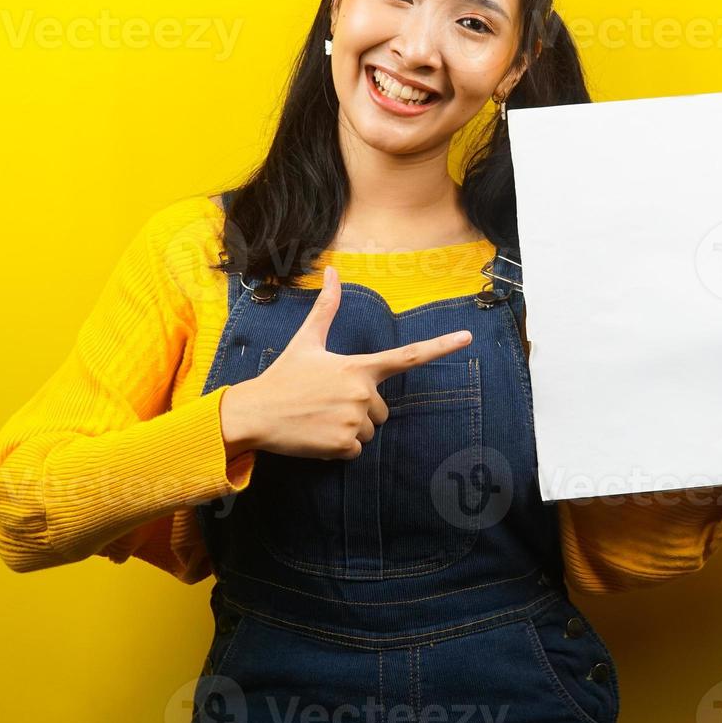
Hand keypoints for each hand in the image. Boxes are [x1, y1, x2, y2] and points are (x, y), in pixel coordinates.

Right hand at [220, 265, 472, 458]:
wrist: (254, 413)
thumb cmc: (283, 376)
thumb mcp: (306, 341)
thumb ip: (326, 308)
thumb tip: (333, 271)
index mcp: (359, 367)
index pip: (408, 355)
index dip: (441, 346)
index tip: (467, 337)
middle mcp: (363, 393)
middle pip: (382, 410)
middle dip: (359, 410)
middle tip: (327, 403)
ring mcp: (354, 420)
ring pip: (369, 431)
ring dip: (349, 429)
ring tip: (320, 417)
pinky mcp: (344, 445)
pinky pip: (355, 451)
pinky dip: (338, 448)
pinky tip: (317, 435)